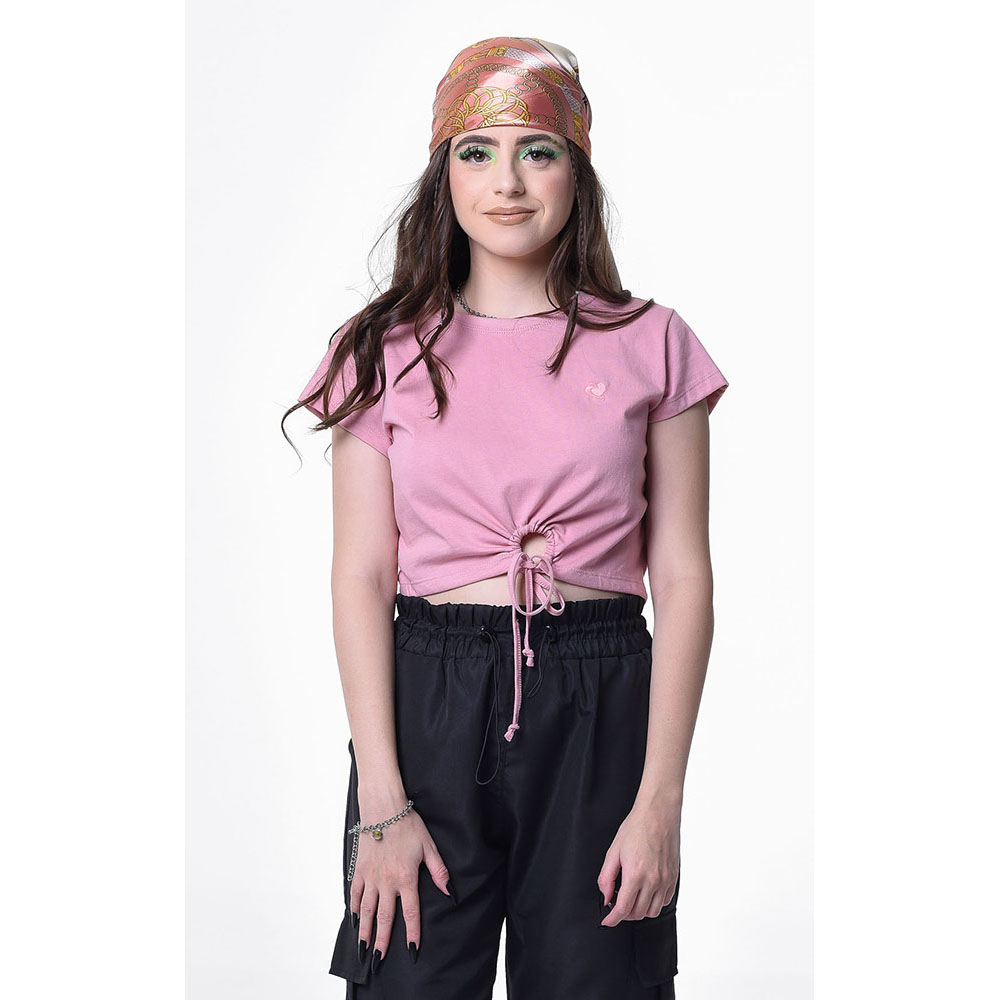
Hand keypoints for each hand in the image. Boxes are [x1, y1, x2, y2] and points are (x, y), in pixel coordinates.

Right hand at [351, 807, 450, 965]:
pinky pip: (355, 893)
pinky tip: (354, 919)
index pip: (410, 913)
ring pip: (367, 910)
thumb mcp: (429, 846)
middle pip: (384, 917)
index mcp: (406, 877)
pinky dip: (354, 908)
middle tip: (378, 960)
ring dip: (365, 931)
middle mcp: (387, 881)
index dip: (412, 934)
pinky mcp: (360, 869)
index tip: (411, 951)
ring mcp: (371, 876)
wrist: (383, 808)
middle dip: (382, 941)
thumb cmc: (408, 824)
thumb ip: (439, 871)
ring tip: (363, 949)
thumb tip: (449, 891)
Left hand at [597, 800, 679, 925]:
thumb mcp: (614, 851)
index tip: (607, 921)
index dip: (612, 919)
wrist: (658, 814)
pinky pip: (664, 901)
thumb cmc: (636, 828)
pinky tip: (646, 892)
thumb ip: (607, 877)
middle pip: (638, 913)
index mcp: (635, 875)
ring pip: (652, 911)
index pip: (623, 909)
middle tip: (616, 905)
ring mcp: (665, 880)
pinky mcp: (673, 877)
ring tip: (631, 900)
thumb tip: (605, 896)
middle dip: (624, 914)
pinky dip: (654, 903)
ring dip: (640, 911)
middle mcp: (653, 881)